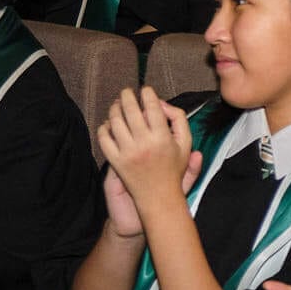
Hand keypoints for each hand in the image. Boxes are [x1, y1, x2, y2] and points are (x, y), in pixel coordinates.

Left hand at [96, 87, 198, 207]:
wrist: (158, 199)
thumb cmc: (173, 170)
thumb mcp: (186, 144)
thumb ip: (179, 120)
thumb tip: (162, 104)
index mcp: (162, 137)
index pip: (152, 106)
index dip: (147, 93)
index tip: (145, 90)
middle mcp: (143, 143)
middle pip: (130, 109)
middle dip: (127, 95)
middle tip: (127, 92)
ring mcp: (127, 153)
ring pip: (115, 121)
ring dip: (115, 108)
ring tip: (117, 104)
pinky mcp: (115, 161)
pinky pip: (104, 138)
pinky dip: (104, 127)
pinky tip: (109, 124)